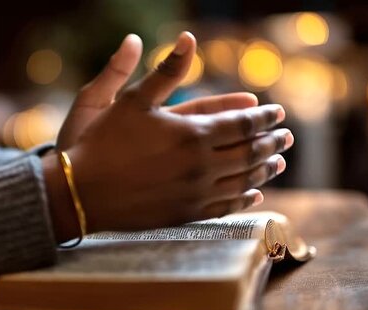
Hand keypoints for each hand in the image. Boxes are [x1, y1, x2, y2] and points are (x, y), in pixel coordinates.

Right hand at [44, 32, 292, 241]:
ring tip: (278, 163)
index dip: (263, 117)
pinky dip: (245, 199)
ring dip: (265, 170)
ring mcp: (196, 193)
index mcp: (193, 134)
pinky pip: (226, 207)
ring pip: (243, 180)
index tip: (278, 113)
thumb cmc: (102, 143)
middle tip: (286, 137)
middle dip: (271, 142)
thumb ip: (165, 71)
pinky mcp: (186, 214)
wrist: (81, 192)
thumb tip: (188, 38)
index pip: (242, 123)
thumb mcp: (132, 100)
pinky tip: (254, 194)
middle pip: (250, 152)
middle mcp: (202, 165)